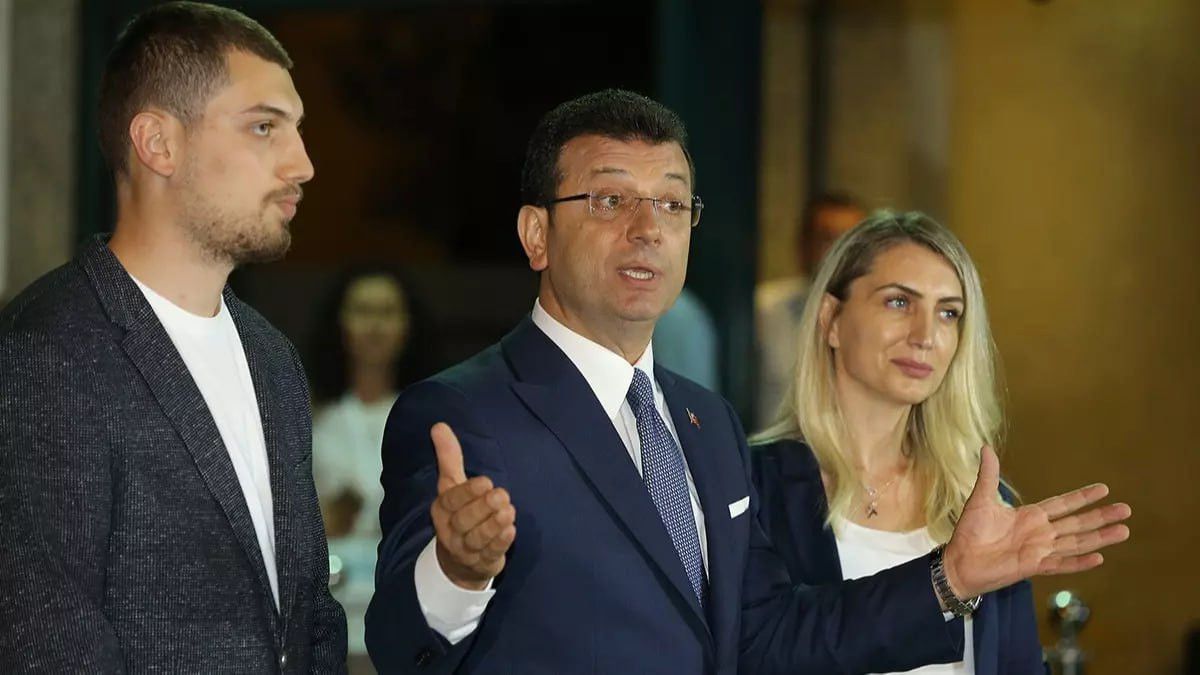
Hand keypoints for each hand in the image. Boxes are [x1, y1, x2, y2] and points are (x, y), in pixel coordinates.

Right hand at [429, 422, 515, 590]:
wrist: (458, 561)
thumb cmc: (458, 513)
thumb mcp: (452, 486)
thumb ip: (448, 457)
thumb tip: (439, 425)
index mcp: (442, 510)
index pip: (452, 500)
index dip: (468, 492)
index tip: (486, 481)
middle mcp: (450, 531)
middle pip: (464, 520)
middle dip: (483, 507)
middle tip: (502, 495)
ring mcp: (465, 550)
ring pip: (478, 538)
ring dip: (494, 525)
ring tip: (509, 511)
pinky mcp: (482, 563)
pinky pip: (490, 554)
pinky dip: (500, 543)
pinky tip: (511, 531)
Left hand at [942, 445, 1130, 599]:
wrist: (958, 562)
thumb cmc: (969, 533)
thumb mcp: (980, 499)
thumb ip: (988, 476)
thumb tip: (986, 447)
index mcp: (1030, 516)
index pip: (1063, 504)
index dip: (1082, 497)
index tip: (1104, 489)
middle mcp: (1040, 533)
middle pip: (1077, 522)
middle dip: (1101, 516)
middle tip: (1126, 509)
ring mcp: (1040, 551)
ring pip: (1076, 543)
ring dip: (1100, 538)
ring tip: (1124, 531)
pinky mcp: (1033, 567)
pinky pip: (1061, 565)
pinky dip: (1079, 563)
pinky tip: (1099, 558)